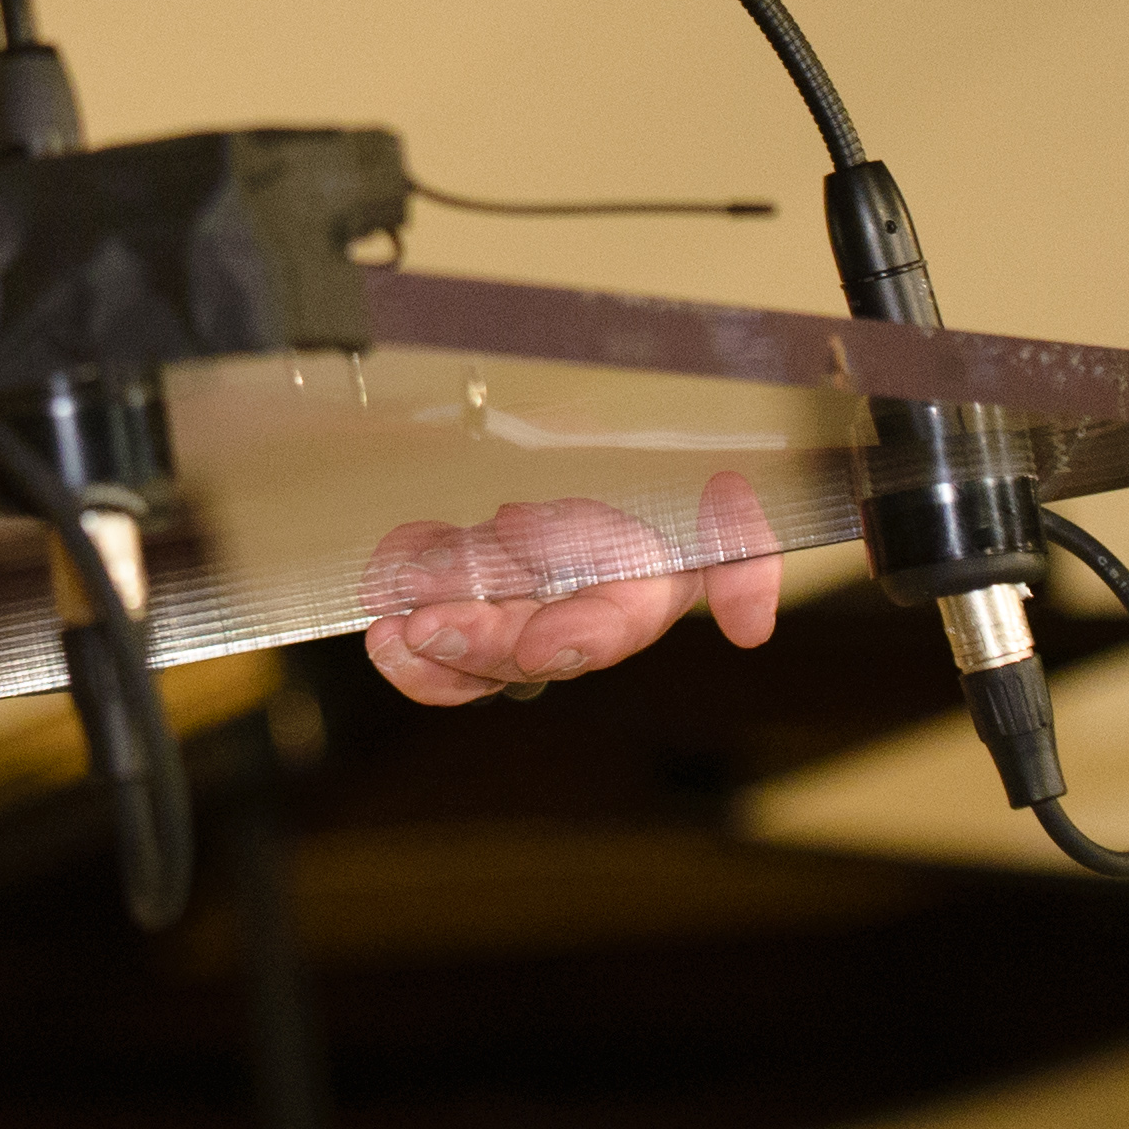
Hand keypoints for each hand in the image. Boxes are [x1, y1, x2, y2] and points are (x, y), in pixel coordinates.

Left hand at [357, 470, 784, 705]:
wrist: (622, 474)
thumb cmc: (672, 502)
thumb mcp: (723, 513)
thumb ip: (742, 562)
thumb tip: (750, 626)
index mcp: (633, 599)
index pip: (606, 629)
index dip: (574, 638)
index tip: (540, 643)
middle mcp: (569, 616)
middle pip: (521, 646)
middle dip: (475, 642)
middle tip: (428, 626)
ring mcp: (514, 609)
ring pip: (466, 653)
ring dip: (426, 652)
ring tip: (387, 635)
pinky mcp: (466, 592)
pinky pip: (429, 614)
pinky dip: (401, 595)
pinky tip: (378, 583)